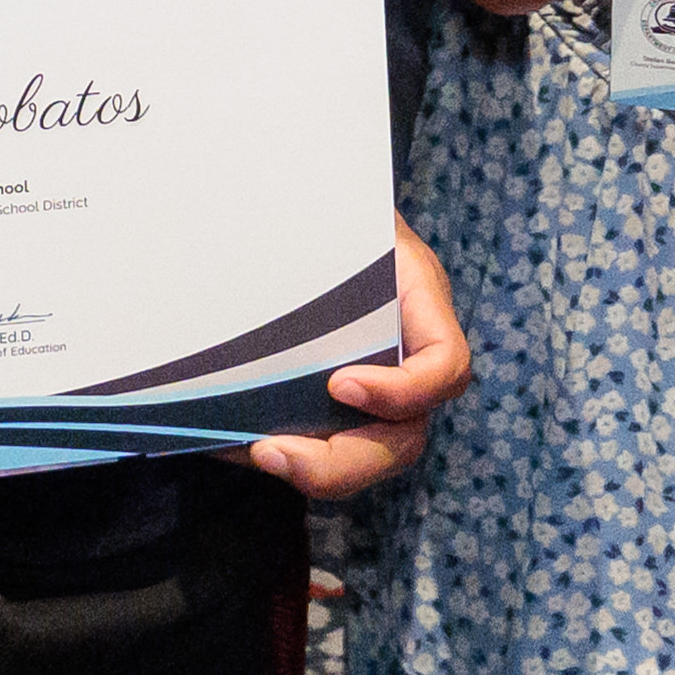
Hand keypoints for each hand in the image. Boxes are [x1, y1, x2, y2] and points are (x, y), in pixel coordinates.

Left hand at [246, 223, 468, 499]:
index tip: (339, 385)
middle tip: (273, 450)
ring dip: (313, 470)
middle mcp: (409, 356)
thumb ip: (321, 225)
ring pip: (367, 455)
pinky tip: (230, 442)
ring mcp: (378, 387)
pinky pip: (323, 445)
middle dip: (344, 461)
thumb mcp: (336, 205)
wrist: (315, 211)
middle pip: (404, 437)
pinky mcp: (337, 403)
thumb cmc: (330, 204)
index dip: (401, 391)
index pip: (444, 366)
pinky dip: (284, 454)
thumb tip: (262, 235)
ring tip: (256, 452)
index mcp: (421, 302)